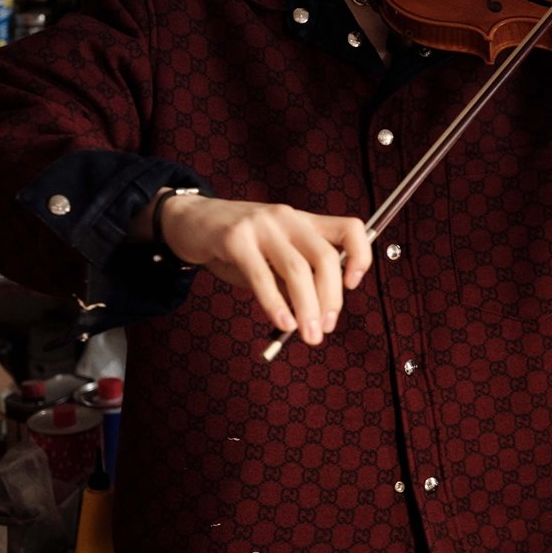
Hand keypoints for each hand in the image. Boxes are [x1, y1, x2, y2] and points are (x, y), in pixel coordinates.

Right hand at [157, 194, 371, 344]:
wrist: (190, 221)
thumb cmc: (237, 245)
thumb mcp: (272, 256)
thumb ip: (294, 279)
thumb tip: (315, 315)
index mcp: (304, 221)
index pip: (350, 229)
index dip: (361, 256)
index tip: (353, 285)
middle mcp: (288, 218)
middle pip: (326, 257)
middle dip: (331, 298)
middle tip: (326, 328)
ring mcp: (262, 226)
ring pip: (297, 269)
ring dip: (308, 307)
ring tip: (309, 334)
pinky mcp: (235, 238)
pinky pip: (261, 275)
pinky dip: (275, 303)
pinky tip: (283, 321)